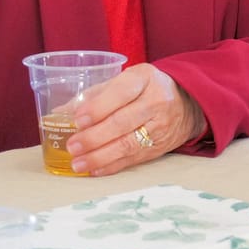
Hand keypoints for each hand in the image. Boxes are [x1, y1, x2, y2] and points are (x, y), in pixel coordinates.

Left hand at [64, 63, 204, 175]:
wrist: (188, 104)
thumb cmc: (146, 89)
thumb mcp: (126, 80)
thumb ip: (95, 94)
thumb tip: (61, 112)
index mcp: (144, 78)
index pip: (121, 92)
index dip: (98, 107)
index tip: (77, 119)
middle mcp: (156, 101)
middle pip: (122, 122)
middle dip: (94, 136)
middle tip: (72, 145)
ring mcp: (160, 127)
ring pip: (127, 145)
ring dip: (99, 156)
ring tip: (77, 162)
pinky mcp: (159, 147)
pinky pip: (133, 159)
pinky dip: (111, 166)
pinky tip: (93, 170)